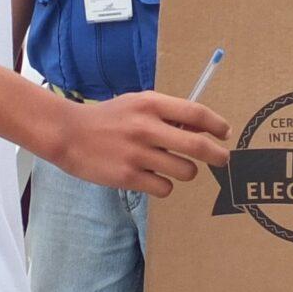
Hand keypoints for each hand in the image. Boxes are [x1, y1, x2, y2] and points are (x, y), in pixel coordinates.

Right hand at [43, 91, 228, 196]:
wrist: (68, 134)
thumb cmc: (108, 118)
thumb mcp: (136, 104)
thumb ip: (165, 113)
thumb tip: (200, 129)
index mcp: (150, 104)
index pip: (196, 112)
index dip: (216, 124)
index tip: (225, 133)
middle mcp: (146, 127)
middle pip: (198, 146)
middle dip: (218, 155)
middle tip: (223, 159)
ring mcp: (137, 154)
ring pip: (186, 171)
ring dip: (187, 172)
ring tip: (173, 167)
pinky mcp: (128, 177)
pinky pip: (165, 188)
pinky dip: (164, 186)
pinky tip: (153, 178)